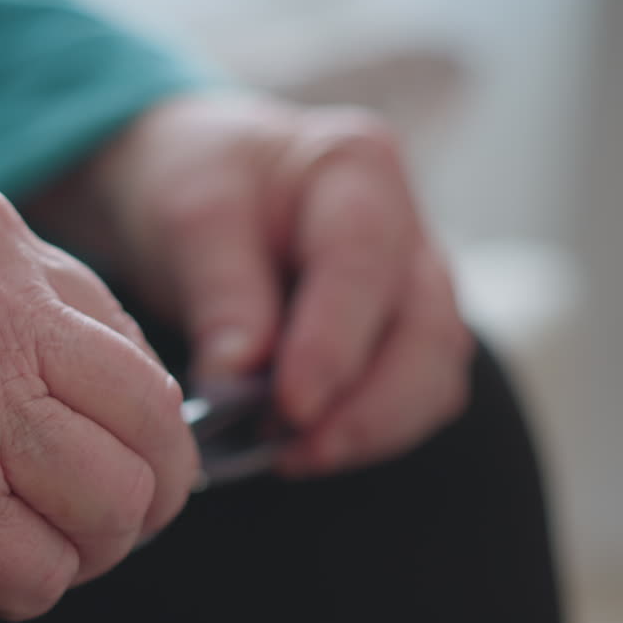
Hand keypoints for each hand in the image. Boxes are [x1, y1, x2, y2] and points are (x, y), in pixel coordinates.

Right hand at [0, 183, 197, 620]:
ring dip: (94, 544)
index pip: (132, 343)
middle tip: (119, 518)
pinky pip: (40, 570)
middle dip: (153, 488)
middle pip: (150, 422)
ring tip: (44, 543)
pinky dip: (29, 585)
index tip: (121, 454)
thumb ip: (3, 290)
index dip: (142, 418)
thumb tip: (97, 375)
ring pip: (115, 503)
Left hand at [48, 94, 471, 477]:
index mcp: (356, 167)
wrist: (189, 182)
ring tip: (291, 455)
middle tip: (291, 450)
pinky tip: (304, 449)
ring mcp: (414, 282)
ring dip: (371, 428)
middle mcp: (406, 225)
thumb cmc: (191, 182)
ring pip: (434, 372)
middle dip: (368, 405)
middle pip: (427, 328)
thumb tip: (237, 385)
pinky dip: (367, 431)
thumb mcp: (188, 217)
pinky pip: (413, 395)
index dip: (333, 344)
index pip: (363, 264)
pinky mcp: (401, 333)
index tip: (290, 405)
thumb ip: (221, 295)